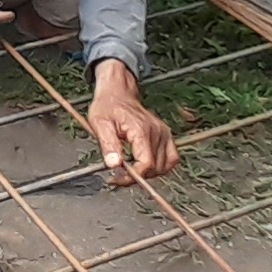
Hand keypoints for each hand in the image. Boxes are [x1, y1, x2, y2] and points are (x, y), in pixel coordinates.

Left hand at [87, 59, 175, 181]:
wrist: (117, 93)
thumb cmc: (108, 106)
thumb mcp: (100, 124)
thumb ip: (108, 145)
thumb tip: (114, 164)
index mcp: (141, 129)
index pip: (146, 163)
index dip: (132, 177)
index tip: (116, 179)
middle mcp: (157, 131)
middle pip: (155, 168)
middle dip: (136, 176)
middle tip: (119, 175)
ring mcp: (163, 133)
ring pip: (164, 166)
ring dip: (148, 174)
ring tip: (131, 170)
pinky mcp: (166, 135)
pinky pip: (172, 158)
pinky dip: (161, 166)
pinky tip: (147, 166)